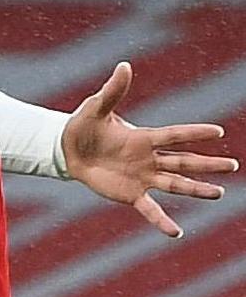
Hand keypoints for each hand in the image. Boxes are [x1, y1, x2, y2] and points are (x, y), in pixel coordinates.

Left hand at [61, 61, 236, 239]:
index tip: (218, 131)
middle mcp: (148, 159)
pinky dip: (162, 220)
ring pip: (175, 184)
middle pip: (184, 162)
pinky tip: (177, 232)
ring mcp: (142, 178)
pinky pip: (149, 209)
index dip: (194, 133)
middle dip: (208, 165)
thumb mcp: (96, 107)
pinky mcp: (130, 193)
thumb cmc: (84, 126)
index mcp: (143, 137)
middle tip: (233, 166)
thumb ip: (113, 90)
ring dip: (196, 189)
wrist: (67, 150)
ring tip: (219, 194)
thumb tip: (124, 65)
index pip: (174, 135)